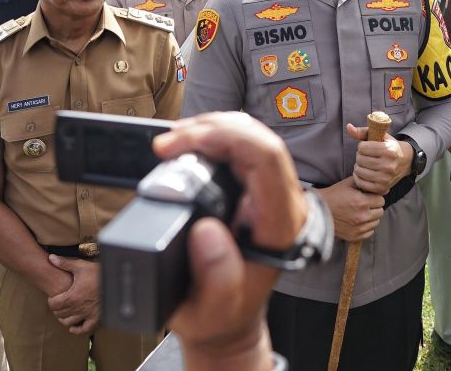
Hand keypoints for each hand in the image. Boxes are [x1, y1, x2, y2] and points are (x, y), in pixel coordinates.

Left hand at [46, 256, 99, 334]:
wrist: (116, 280)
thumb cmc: (98, 272)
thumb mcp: (81, 266)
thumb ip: (64, 263)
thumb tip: (50, 258)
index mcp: (72, 296)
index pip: (54, 304)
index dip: (51, 301)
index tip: (53, 298)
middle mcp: (78, 308)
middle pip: (59, 314)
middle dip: (57, 309)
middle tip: (59, 304)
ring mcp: (87, 314)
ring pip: (68, 323)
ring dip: (64, 318)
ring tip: (65, 312)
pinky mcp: (96, 319)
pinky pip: (84, 330)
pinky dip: (77, 329)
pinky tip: (74, 326)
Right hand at [155, 113, 309, 368]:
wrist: (227, 322)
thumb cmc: (220, 317)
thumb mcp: (211, 310)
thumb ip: (215, 278)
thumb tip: (207, 231)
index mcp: (280, 226)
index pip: (266, 158)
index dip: (225, 139)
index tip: (180, 145)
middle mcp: (283, 202)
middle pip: (258, 138)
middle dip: (211, 129)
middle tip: (167, 143)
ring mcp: (272, 193)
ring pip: (251, 137)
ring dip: (210, 129)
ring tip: (172, 141)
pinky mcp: (257, 188)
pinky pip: (242, 147)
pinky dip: (212, 138)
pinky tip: (187, 144)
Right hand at [318, 178, 384, 241]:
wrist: (318, 211)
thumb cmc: (333, 196)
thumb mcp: (347, 184)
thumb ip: (364, 182)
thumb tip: (380, 185)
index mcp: (362, 202)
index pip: (381, 200)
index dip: (375, 197)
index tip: (368, 197)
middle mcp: (362, 216)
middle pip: (380, 212)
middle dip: (374, 207)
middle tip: (364, 205)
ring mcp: (359, 228)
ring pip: (376, 222)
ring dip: (371, 217)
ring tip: (360, 213)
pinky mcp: (355, 237)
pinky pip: (370, 232)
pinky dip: (366, 227)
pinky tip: (358, 221)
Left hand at [346, 123, 408, 194]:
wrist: (406, 161)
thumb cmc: (390, 146)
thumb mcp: (380, 135)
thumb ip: (363, 132)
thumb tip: (348, 127)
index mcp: (388, 150)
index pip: (362, 147)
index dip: (362, 146)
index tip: (367, 147)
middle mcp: (388, 165)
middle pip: (360, 159)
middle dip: (360, 156)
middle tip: (366, 156)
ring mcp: (385, 178)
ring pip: (359, 171)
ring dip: (358, 166)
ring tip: (365, 164)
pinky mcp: (382, 188)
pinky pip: (361, 183)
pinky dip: (358, 178)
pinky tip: (363, 173)